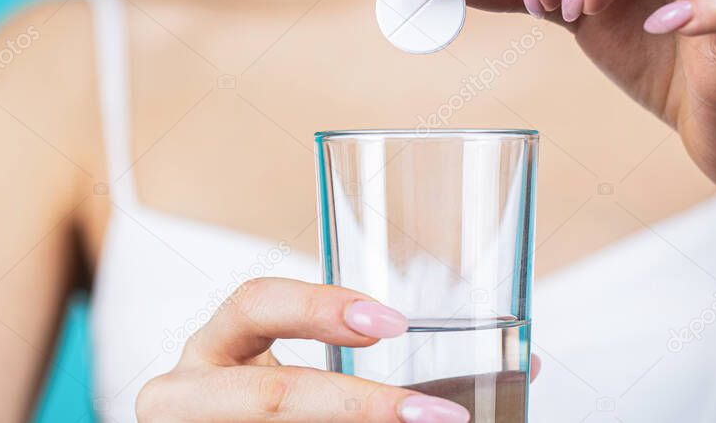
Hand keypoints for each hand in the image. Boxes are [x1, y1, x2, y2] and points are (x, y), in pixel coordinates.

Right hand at [135, 278, 470, 422]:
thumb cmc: (266, 407)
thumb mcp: (298, 377)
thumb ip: (372, 360)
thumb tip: (524, 367)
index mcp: (216, 348)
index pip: (254, 304)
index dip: (319, 308)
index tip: (393, 324)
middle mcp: (191, 394)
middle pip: (267, 397)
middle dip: (354, 406)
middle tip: (432, 415)